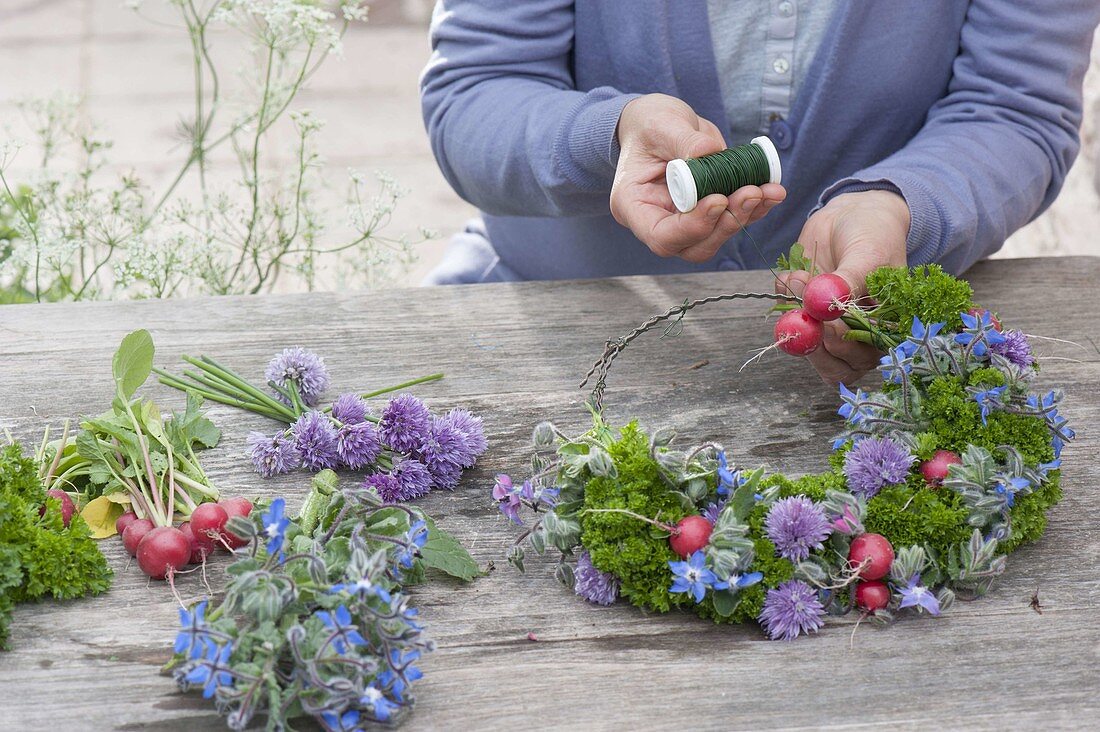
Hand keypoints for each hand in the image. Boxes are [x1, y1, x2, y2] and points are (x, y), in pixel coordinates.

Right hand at [611, 94, 785, 262]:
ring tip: (768, 190)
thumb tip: (709, 152)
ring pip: (716, 236)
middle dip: (726, 223)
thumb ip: (682, 140)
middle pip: (693, 245)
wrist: (660, 124)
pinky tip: (772, 190)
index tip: (718, 199)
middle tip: (751, 193)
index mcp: (634, 206)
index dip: (693, 226)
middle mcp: (658, 221)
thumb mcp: (660, 125)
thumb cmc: (649, 124)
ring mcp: (684, 221)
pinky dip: (755, 208)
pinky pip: (732, 219)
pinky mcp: (707, 212)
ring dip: (746, 216)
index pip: (661, 236)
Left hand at [776, 190, 909, 383]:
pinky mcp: (804, 314)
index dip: (842, 350)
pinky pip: (786, 321)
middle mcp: (857, 338)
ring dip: (795, 316)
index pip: (862, 361)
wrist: (852, 215)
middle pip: (831, 365)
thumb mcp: (868, 255)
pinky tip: (792, 274)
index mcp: (885, 331)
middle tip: (804, 302)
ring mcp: (828, 328)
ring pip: (806, 346)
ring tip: (798, 276)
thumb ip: (849, 282)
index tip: (826, 326)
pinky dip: (782, 300)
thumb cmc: (874, 236)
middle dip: (813, 337)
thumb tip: (828, 305)